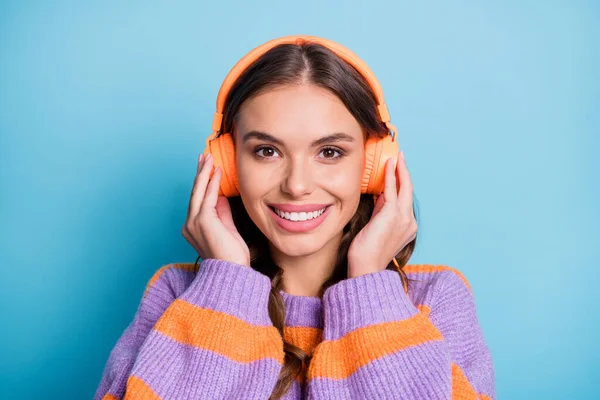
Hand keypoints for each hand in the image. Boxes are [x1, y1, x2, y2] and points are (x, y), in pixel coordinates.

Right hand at [181, 153, 250, 266]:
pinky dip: (212, 182)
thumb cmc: (232, 257)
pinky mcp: (202, 221)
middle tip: (203, 157)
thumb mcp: (227, 230)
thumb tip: (221, 198)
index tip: (207, 169)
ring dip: (204, 173)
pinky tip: (216, 171)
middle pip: (195, 193)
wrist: (232, 272)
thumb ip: (222, 214)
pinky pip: (207, 196)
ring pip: (198, 192)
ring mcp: (194, 222)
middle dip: (199, 173)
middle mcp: (190, 225)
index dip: (202, 183)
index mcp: (193, 228)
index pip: (198, 200)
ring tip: (208, 158)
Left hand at [347, 151, 416, 277]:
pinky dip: (391, 175)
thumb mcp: (378, 227)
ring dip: (400, 170)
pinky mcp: (393, 214)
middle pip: (409, 190)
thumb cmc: (367, 253)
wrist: (366, 267)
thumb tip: (381, 194)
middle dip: (405, 172)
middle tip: (400, 157)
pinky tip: (389, 164)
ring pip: (404, 187)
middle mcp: (409, 221)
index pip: (404, 200)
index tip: (396, 172)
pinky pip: (393, 189)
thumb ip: (382, 211)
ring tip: (396, 157)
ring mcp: (403, 217)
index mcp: (408, 226)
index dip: (400, 184)